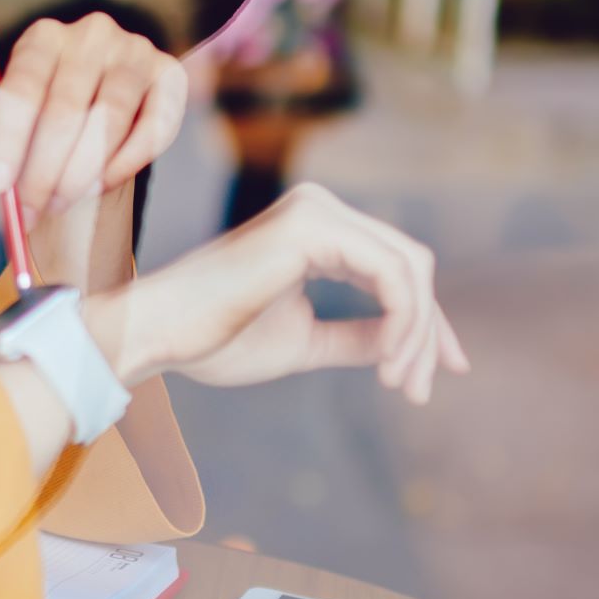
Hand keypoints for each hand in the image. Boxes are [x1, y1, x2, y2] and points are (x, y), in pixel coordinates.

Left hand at [0, 13, 186, 216]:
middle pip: (66, 108)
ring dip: (81, 173)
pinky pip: (152, 129)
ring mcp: (135, 52)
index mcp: (44, 37)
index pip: (22, 86)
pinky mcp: (169, 78)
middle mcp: (91, 35)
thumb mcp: (17, 114)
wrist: (100, 106)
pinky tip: (99, 187)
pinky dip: (124, 165)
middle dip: (43, 170)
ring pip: (110, 120)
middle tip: (29, 211)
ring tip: (59, 203)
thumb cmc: (48, 110)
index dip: (7, 139)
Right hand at [91, 184, 469, 404]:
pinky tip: (386, 362)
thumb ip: (355, 337)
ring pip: (410, 268)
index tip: (440, 374)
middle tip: (419, 390)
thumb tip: (404, 345)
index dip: (427, 322)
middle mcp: (319, 208)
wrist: (159, 333)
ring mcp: (316, 211)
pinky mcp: (311, 227)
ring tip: (401, 384)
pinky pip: (391, 274)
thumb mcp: (304, 341)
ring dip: (418, 333)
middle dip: (429, 330)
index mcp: (314, 229)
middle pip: (412, 264)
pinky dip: (403, 321)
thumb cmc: (214, 338)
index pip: (394, 267)